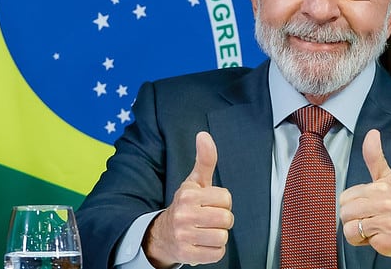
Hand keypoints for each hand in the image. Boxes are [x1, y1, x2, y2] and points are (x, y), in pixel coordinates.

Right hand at [143, 132, 233, 266]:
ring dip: (218, 236)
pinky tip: (203, 243)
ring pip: (223, 237)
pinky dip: (214, 251)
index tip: (211, 204)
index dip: (223, 202)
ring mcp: (184, 236)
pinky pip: (217, 254)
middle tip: (210, 219)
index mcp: (188, 195)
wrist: (163, 234)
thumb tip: (203, 135)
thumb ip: (204, 159)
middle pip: (226, 219)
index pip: (226, 199)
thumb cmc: (186, 205)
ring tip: (206, 231)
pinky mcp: (187, 255)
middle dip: (223, 220)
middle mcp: (183, 215)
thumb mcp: (195, 181)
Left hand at [339, 129, 390, 264]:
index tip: (367, 206)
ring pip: (349, 228)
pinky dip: (366, 242)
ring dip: (358, 232)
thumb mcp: (389, 179)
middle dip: (354, 219)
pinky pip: (359, 240)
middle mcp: (385, 203)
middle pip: (345, 212)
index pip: (345, 197)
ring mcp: (387, 222)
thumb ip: (375, 157)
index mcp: (382, 187)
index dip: (353, 204)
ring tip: (374, 228)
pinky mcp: (387, 240)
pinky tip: (379, 237)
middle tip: (371, 219)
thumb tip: (372, 133)